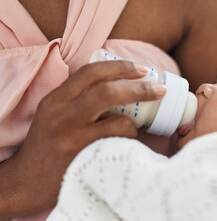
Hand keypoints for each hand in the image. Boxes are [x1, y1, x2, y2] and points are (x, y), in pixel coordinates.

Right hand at [0, 61, 165, 217]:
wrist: (27, 181)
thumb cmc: (47, 143)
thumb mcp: (54, 111)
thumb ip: (78, 96)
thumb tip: (118, 81)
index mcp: (56, 99)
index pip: (90, 73)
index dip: (120, 67)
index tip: (142, 69)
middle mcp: (62, 116)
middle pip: (107, 92)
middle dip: (139, 89)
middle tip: (158, 90)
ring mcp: (73, 139)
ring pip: (119, 121)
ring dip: (133, 124)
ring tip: (128, 129)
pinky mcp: (84, 158)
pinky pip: (119, 145)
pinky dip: (127, 141)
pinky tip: (120, 145)